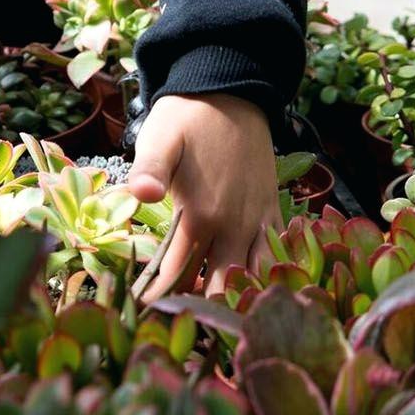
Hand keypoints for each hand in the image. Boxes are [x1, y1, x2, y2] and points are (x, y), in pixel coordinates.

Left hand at [129, 93, 280, 300]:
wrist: (231, 90)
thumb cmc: (187, 117)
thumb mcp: (160, 139)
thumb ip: (149, 170)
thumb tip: (139, 196)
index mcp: (202, 216)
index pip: (179, 276)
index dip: (161, 300)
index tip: (146, 320)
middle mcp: (235, 226)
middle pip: (220, 288)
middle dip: (200, 309)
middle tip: (180, 324)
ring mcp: (258, 219)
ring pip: (253, 278)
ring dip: (235, 296)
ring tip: (216, 313)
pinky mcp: (272, 210)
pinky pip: (274, 255)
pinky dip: (263, 275)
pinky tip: (252, 285)